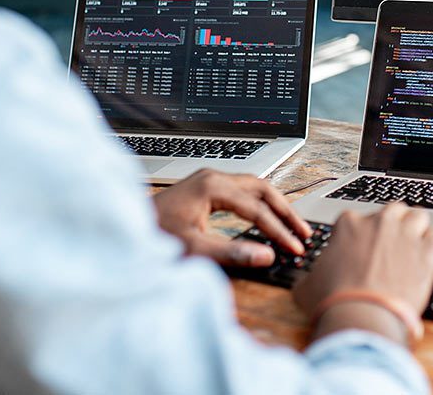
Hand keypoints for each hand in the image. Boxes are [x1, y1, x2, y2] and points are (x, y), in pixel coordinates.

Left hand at [152, 169, 310, 267]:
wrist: (128, 223)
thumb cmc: (154, 233)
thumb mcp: (193, 248)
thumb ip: (231, 253)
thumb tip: (266, 255)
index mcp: (212, 187)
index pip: (256, 208)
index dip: (279, 230)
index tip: (295, 248)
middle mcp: (213, 177)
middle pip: (261, 188)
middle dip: (285, 211)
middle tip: (304, 233)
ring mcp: (208, 180)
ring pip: (253, 186)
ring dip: (274, 205)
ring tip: (292, 226)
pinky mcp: (205, 187)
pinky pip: (242, 190)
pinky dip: (259, 203)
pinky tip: (266, 217)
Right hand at [294, 203, 432, 342]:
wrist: (361, 316)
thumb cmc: (333, 299)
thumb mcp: (308, 283)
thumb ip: (311, 274)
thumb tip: (306, 282)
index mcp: (348, 223)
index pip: (358, 218)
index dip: (361, 234)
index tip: (362, 249)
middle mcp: (377, 222)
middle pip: (392, 210)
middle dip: (392, 224)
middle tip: (390, 244)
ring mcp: (404, 234)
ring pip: (418, 215)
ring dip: (415, 227)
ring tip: (412, 245)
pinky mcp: (426, 252)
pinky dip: (432, 243)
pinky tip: (426, 256)